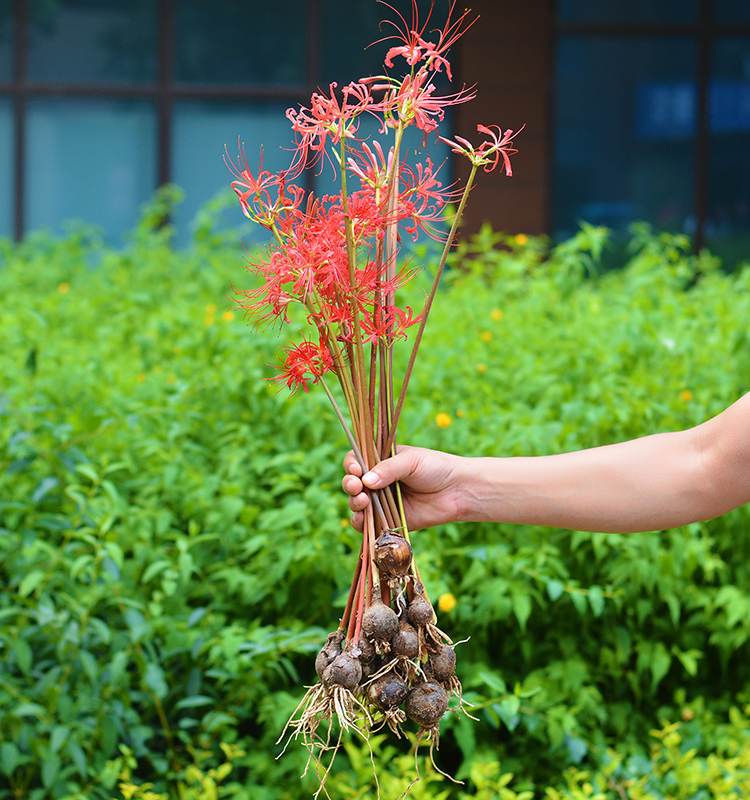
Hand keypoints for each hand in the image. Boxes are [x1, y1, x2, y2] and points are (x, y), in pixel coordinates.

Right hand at [342, 445, 466, 531]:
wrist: (458, 491)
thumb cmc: (436, 468)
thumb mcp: (411, 461)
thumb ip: (388, 469)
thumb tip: (365, 481)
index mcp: (381, 461)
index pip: (356, 460)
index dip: (351, 464)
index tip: (356, 469)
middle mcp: (378, 481)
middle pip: (352, 483)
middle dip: (350, 484)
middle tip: (356, 486)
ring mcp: (382, 502)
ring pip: (357, 504)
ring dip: (354, 503)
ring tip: (363, 501)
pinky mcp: (388, 521)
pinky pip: (368, 524)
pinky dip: (360, 523)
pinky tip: (362, 518)